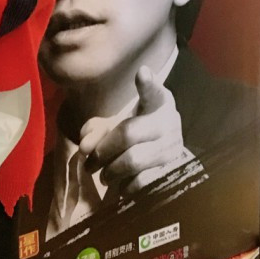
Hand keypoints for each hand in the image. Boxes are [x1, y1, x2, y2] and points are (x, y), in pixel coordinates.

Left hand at [79, 66, 190, 195]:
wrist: (167, 152)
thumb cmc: (138, 130)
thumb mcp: (119, 122)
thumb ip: (97, 129)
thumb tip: (85, 148)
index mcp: (158, 102)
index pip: (153, 92)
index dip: (148, 84)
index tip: (142, 72)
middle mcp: (169, 123)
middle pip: (128, 133)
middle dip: (103, 150)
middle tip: (89, 162)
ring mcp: (173, 148)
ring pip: (134, 160)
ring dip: (111, 170)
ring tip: (102, 175)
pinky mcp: (174, 171)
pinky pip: (144, 181)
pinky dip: (127, 185)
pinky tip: (120, 186)